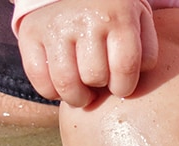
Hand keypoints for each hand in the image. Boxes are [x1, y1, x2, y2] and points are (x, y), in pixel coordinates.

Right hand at [17, 0, 158, 106]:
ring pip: (66, 83)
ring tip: (83, 92)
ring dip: (77, 97)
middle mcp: (85, 21)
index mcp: (117, 19)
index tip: (121, 87)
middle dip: (100, 89)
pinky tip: (62, 85)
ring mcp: (55, 26)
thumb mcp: (140, 24)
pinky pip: (39, 78)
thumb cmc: (116, 16)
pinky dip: (51, 91)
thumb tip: (136, 85)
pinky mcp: (31, 32)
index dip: (124, 88)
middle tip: (100, 85)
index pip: (124, 69)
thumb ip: (147, 53)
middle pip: (94, 77)